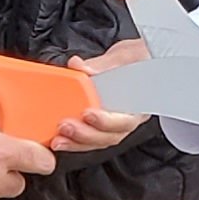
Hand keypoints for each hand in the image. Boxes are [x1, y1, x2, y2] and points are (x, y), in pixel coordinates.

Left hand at [53, 34, 151, 153]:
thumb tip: (79, 66)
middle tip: (66, 126)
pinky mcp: (100, 125)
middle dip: (86, 134)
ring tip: (59, 139)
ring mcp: (114, 125)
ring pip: (98, 141)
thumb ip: (101, 64)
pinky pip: (89, 139)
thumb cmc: (137, 61)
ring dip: (77, 142)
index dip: (106, 122)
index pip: (125, 120)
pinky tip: (59, 139)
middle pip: (109, 136)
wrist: (137, 62)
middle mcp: (128, 119)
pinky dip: (74, 141)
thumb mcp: (124, 56)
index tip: (87, 113)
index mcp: (139, 105)